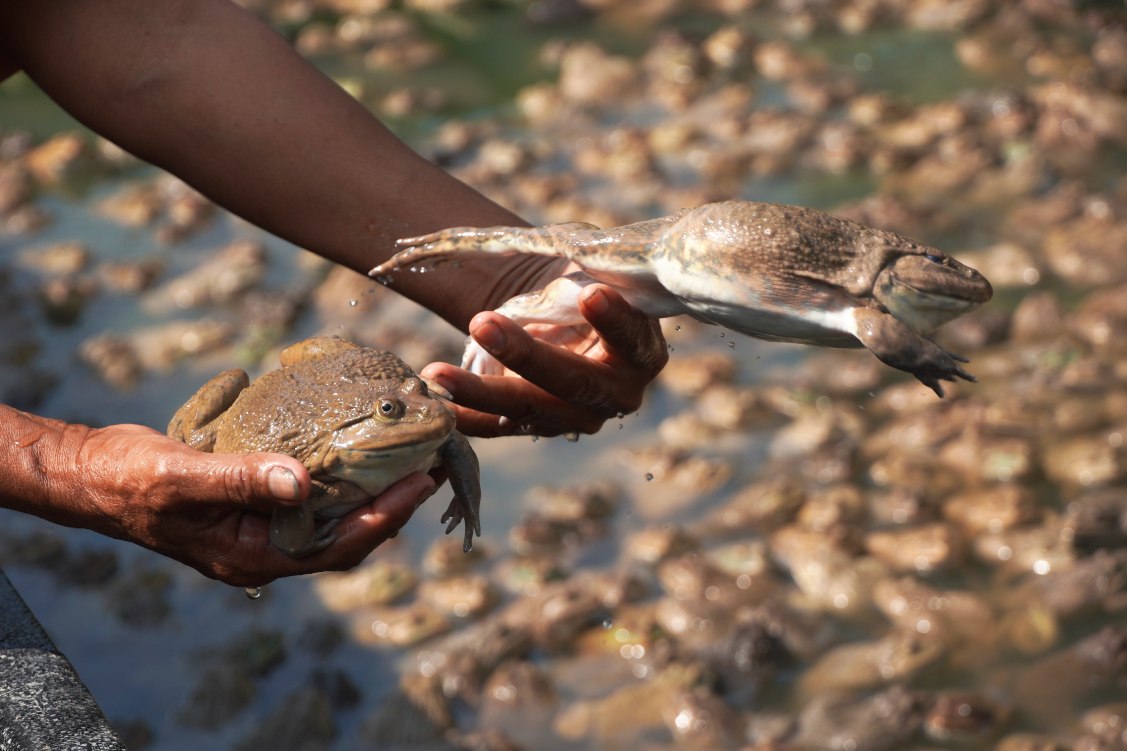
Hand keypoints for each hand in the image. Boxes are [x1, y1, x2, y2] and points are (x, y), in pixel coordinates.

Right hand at [71, 424, 434, 585]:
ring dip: (370, 486)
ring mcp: (263, 526)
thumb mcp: (184, 477)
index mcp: (255, 557)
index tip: (422, 482)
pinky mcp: (257, 500)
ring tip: (408, 452)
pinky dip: (338, 471)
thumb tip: (304, 481)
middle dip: (391, 502)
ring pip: (333, 512)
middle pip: (347, 533)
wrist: (93, 474)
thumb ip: (242, 480)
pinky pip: (310, 491)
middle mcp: (267, 547)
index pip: (338, 546)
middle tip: (432, 464)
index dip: (385, 517)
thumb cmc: (130, 481)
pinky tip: (356, 443)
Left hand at [421, 283, 667, 437]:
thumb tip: (575, 251)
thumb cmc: (590, 284)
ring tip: (437, 372)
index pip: (631, 338)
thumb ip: (590, 268)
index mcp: (642, 353)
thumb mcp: (597, 273)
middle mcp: (616, 395)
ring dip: (480, 392)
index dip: (614, 320)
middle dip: (526, 355)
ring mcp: (576, 418)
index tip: (592, 294)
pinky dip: (465, 416)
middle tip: (482, 322)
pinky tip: (435, 403)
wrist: (572, 318)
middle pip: (572, 382)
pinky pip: (499, 428)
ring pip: (528, 410)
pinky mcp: (538, 427)